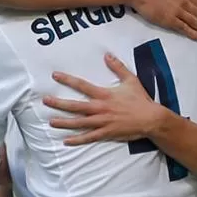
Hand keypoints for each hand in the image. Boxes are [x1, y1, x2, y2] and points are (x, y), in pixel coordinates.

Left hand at [44, 53, 164, 144]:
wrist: (151, 118)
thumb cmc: (140, 99)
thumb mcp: (131, 80)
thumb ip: (118, 67)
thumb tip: (107, 55)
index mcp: (104, 94)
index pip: (82, 85)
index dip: (68, 80)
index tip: (55, 75)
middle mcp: (100, 108)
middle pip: (75, 106)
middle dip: (59, 103)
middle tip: (45, 101)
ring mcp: (102, 122)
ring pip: (79, 122)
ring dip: (64, 122)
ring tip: (51, 122)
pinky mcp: (107, 133)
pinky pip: (89, 137)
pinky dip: (77, 140)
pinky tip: (66, 141)